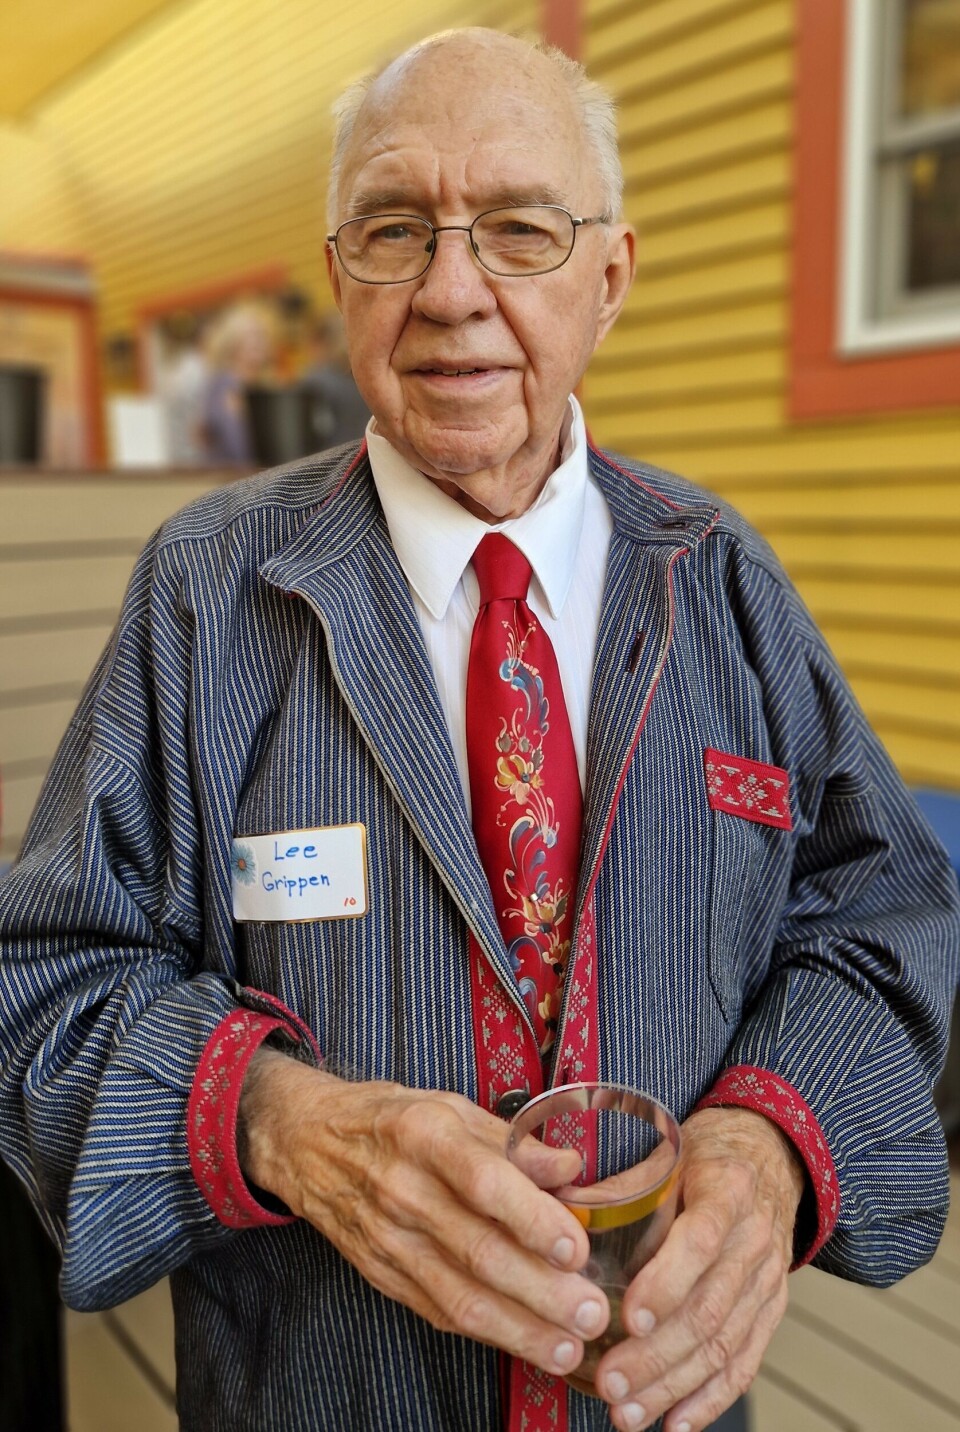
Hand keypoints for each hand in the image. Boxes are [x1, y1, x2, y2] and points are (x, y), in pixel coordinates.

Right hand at [238, 1049, 610, 1374]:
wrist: (308, 1142)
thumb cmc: (391, 1119)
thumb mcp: (450, 1107)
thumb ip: (512, 1141)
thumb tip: (570, 1167)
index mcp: (425, 1134)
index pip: (484, 1182)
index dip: (531, 1219)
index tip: (576, 1246)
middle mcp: (404, 1190)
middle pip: (479, 1251)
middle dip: (541, 1290)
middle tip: (592, 1312)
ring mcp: (389, 1240)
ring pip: (460, 1295)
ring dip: (520, 1328)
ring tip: (569, 1346)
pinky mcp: (383, 1275)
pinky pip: (439, 1310)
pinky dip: (486, 1331)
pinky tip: (527, 1342)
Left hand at [592, 1106, 804, 1431]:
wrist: (767, 1159)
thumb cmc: (703, 1159)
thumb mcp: (666, 1153)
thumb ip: (619, 1186)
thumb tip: (552, 1216)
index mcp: (727, 1190)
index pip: (700, 1241)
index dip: (666, 1283)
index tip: (628, 1318)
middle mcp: (754, 1238)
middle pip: (709, 1308)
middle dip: (657, 1354)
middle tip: (611, 1382)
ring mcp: (768, 1279)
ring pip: (724, 1345)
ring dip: (674, 1386)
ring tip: (627, 1411)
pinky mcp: (771, 1311)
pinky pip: (745, 1363)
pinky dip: (710, 1400)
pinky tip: (675, 1423)